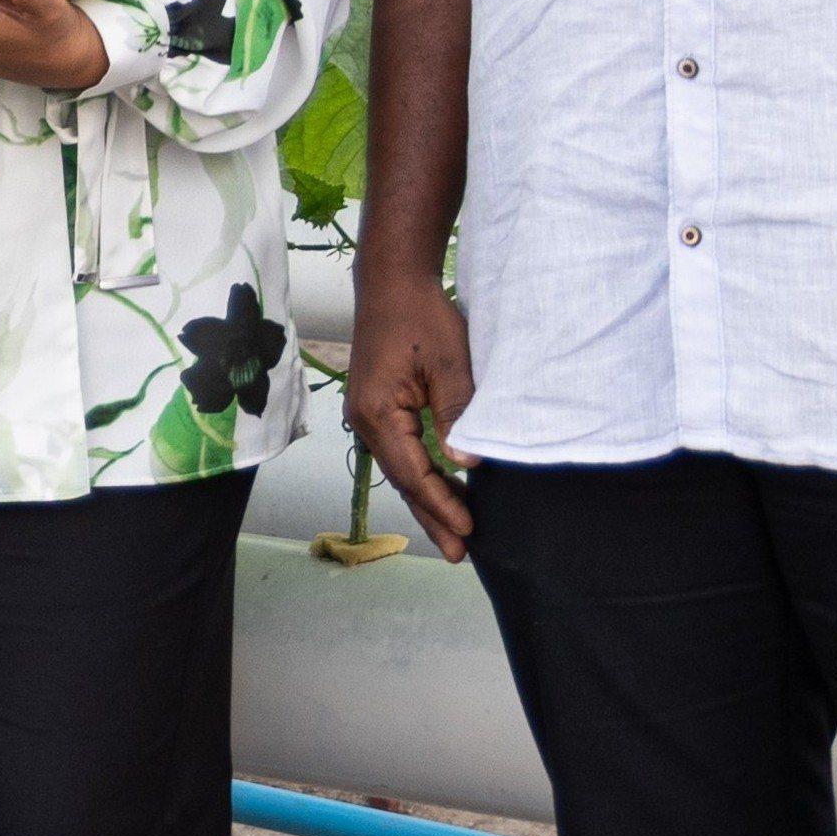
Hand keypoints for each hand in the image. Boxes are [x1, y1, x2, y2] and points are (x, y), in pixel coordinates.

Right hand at [344, 263, 480, 559]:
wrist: (392, 281)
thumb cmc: (422, 317)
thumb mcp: (450, 364)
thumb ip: (458, 414)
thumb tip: (468, 466)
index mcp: (378, 413)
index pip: (413, 473)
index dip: (442, 504)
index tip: (470, 530)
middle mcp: (366, 420)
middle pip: (402, 480)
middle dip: (431, 517)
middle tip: (460, 554)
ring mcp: (368, 414)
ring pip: (401, 469)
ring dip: (427, 499)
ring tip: (454, 531)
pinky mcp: (378, 406)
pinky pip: (401, 451)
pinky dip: (421, 475)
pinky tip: (442, 486)